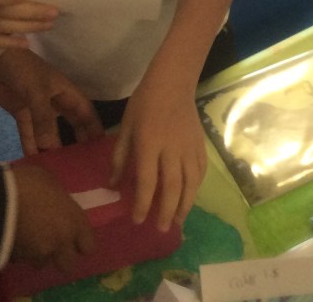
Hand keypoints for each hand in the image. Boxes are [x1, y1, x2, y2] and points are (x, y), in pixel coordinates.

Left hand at [0, 47, 102, 153]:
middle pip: (71, 124)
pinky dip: (31, 146)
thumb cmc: (24, 71)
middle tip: (84, 161)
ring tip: (60, 168)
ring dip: (53, 147)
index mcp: (66, 92)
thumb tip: (50, 148)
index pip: (86, 112)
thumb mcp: (37, 92)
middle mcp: (56, 102)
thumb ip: (43, 120)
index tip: (102, 146)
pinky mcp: (22, 115)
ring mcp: (38, 110)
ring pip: (50, 132)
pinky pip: (29, 133)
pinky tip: (35, 162)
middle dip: (78, 140)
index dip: (94, 127)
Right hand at [9, 162, 94, 270]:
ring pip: (42, 263)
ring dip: (37, 254)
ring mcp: (38, 255)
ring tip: (27, 237)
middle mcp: (60, 243)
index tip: (73, 236)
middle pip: (67, 264)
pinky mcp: (16, 261)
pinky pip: (21, 260)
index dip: (80, 243)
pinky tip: (11, 236)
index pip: (88, 247)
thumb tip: (55, 203)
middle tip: (50, 242)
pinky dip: (18, 252)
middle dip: (60, 256)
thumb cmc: (28, 184)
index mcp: (74, 223)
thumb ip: (59, 200)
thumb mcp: (50, 182)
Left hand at [109, 77, 205, 230]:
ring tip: (178, 220)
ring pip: (191, 181)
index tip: (137, 220)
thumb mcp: (125, 128)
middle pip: (172, 186)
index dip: (143, 203)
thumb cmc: (144, 103)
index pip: (148, 180)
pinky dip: (196, 186)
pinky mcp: (200, 144)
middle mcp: (171, 149)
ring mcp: (189, 147)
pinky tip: (190, 196)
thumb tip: (112, 185)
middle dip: (166, 210)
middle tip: (161, 229)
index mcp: (149, 144)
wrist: (173, 82)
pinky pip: (200, 170)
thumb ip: (120, 157)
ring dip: (185, 203)